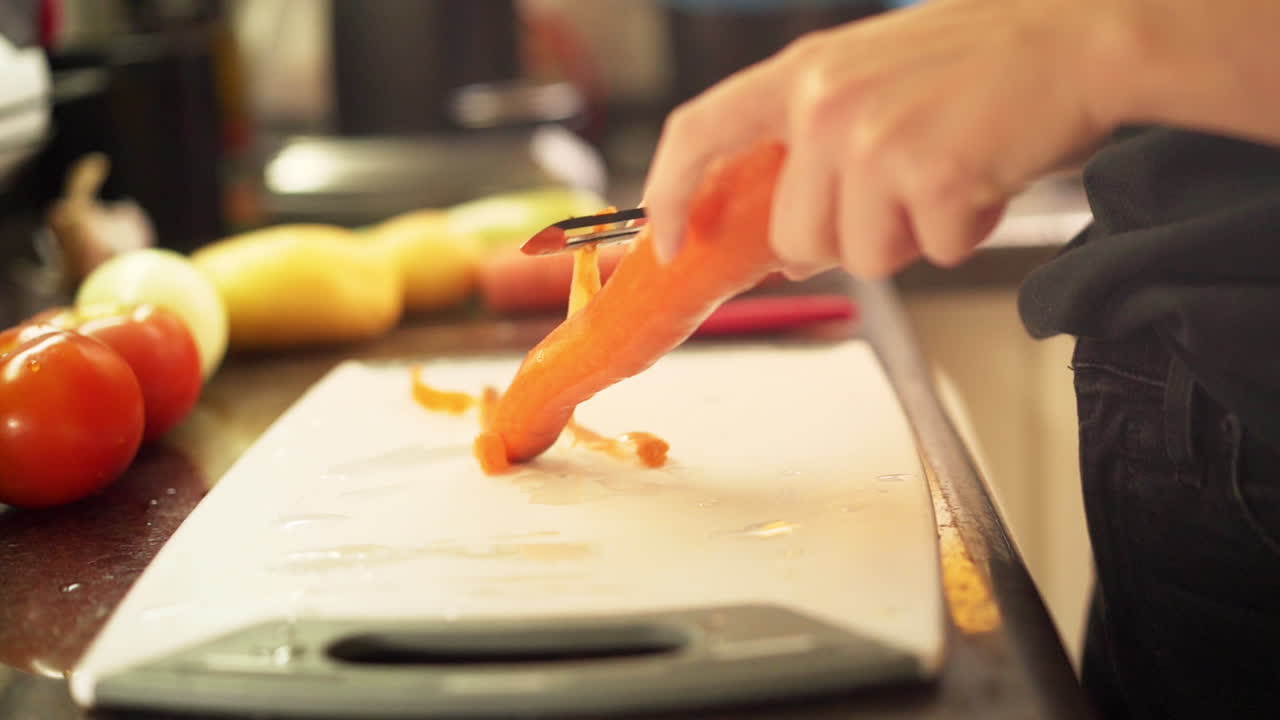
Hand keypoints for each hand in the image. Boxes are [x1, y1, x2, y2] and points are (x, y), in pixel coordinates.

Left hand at [643, 0, 1118, 278]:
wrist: (1083, 38)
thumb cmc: (982, 61)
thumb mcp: (874, 81)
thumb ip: (818, 153)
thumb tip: (789, 250)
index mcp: (804, 73)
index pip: (699, 130)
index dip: (669, 191)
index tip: (667, 239)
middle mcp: (827, 104)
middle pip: (796, 238)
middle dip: (849, 239)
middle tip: (906, 192)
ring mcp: (877, 140)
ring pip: (861, 256)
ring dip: (910, 235)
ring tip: (951, 172)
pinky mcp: (932, 176)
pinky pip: (931, 252)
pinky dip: (965, 232)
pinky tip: (985, 177)